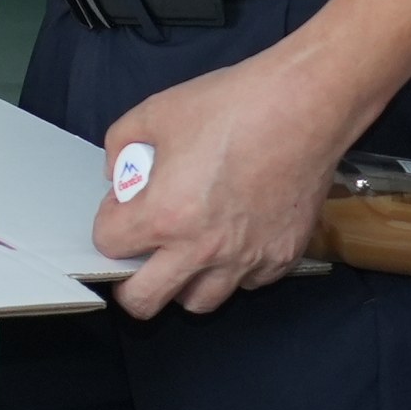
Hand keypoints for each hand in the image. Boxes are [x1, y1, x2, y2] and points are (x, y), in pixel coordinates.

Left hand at [94, 50, 355, 317]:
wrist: (302, 108)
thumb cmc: (231, 107)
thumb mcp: (154, 113)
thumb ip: (120, 146)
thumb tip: (118, 174)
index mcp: (164, 216)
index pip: (109, 247)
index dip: (108, 227)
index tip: (120, 213)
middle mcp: (203, 250)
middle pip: (146, 301)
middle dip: (130, 283)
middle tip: (135, 259)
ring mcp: (246, 260)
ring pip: (199, 301)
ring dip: (183, 282)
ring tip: (186, 250)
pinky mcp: (282, 259)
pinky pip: (246, 284)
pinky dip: (232, 271)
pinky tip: (231, 237)